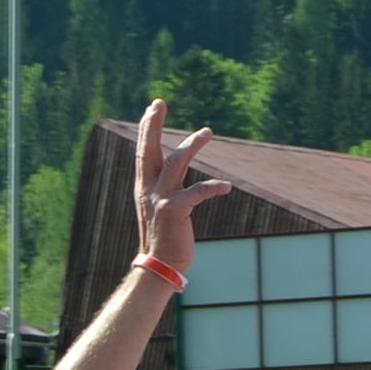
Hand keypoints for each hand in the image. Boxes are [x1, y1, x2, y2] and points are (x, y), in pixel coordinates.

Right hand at [129, 97, 233, 279]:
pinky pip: (196, 193)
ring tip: (207, 132)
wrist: (159, 266)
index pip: (144, 152)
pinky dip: (212, 188)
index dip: (148, 129)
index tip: (153, 107)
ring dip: (191, 146)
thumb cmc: (164, 239)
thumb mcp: (159, 208)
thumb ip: (165, 187)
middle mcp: (149, 190)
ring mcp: (160, 200)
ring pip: (175, 163)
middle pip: (149, 150)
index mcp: (144, 187)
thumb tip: (174, 170)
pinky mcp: (174, 212)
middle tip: (159, 103)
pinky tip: (226, 187)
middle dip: (153, 125)